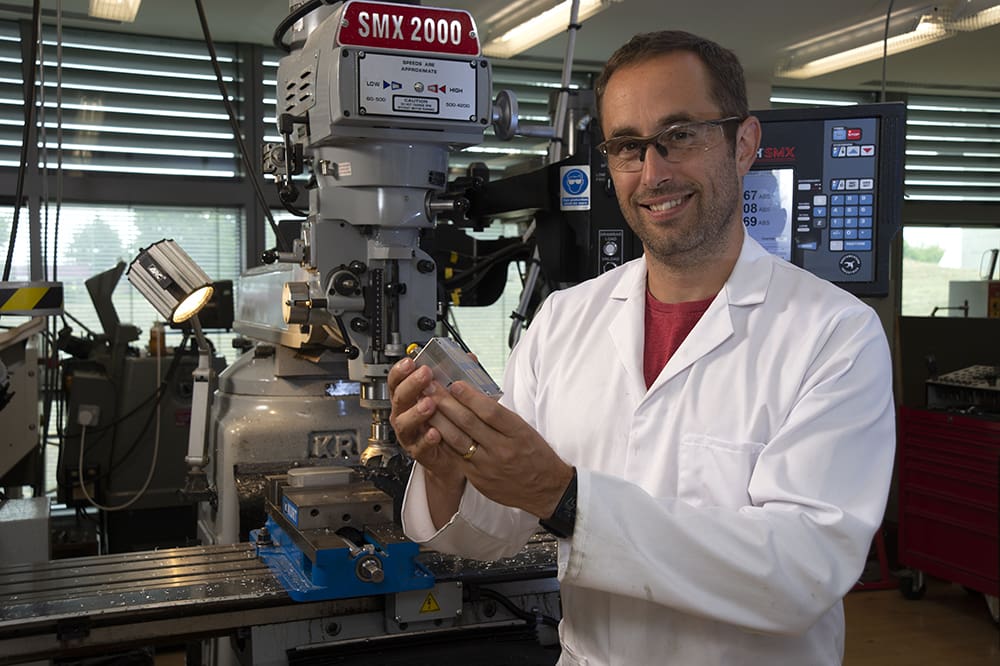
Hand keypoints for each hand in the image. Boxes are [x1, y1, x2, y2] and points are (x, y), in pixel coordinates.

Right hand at [388, 358, 466, 527]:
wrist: (454, 453)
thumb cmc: (450, 419)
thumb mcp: (453, 394)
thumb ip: (457, 375)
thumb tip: (469, 358)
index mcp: (409, 396)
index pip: (397, 380)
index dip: (401, 371)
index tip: (411, 362)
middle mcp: (404, 414)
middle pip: (399, 398)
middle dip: (411, 385)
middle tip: (425, 375)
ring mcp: (409, 434)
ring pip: (404, 422)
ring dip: (416, 412)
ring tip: (429, 404)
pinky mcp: (419, 452)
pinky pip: (419, 447)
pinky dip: (426, 440)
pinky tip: (435, 433)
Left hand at [432, 380, 573, 518]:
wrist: (546, 489)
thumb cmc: (536, 455)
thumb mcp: (525, 429)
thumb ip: (500, 415)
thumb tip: (473, 395)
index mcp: (517, 433)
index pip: (490, 410)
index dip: (469, 396)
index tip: (454, 383)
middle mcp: (502, 449)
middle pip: (469, 423)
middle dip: (446, 402)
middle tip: (430, 387)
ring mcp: (488, 466)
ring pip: (457, 440)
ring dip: (438, 420)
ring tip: (425, 405)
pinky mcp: (478, 479)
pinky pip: (455, 457)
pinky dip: (441, 442)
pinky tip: (431, 430)